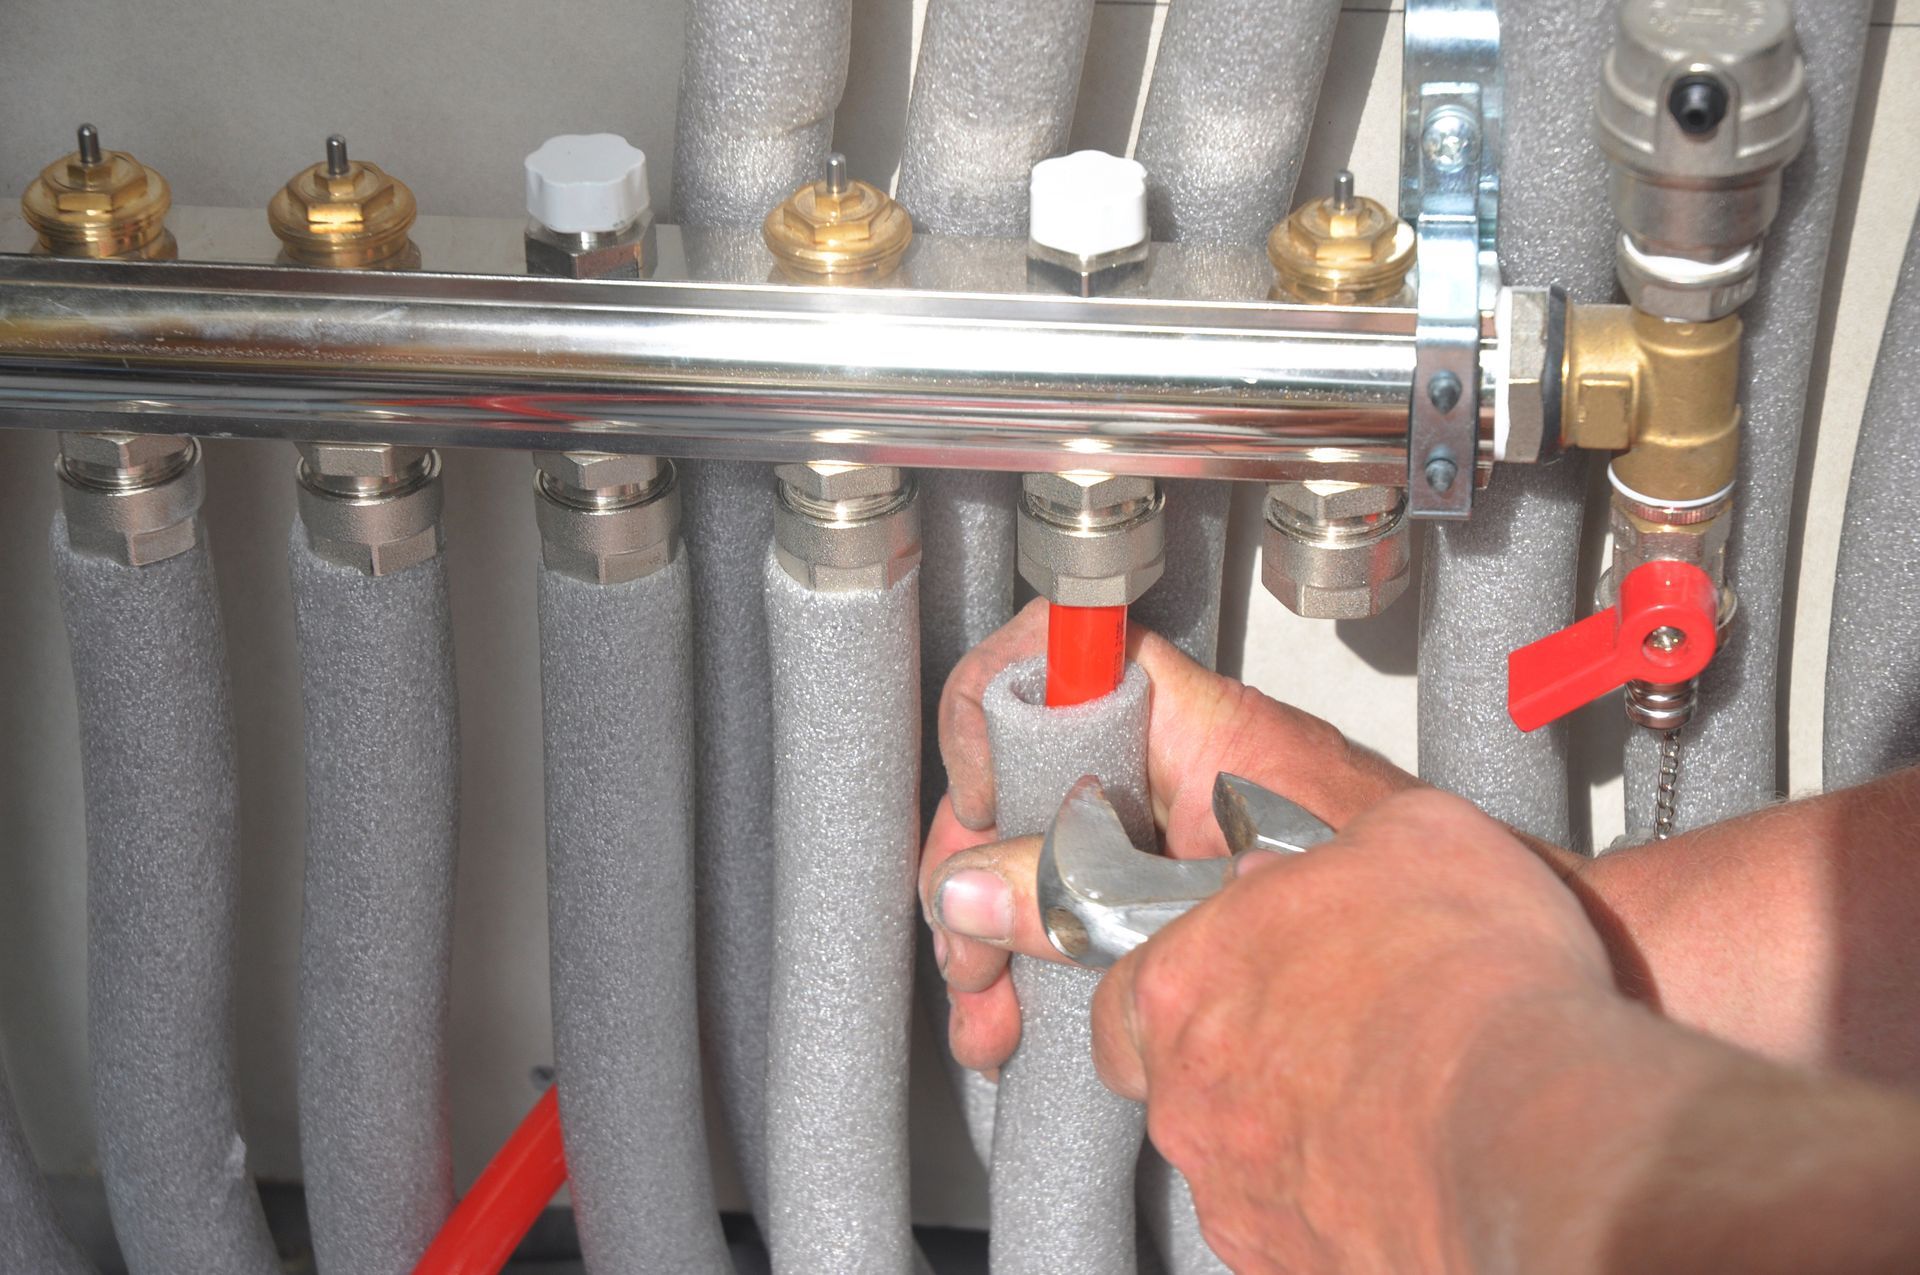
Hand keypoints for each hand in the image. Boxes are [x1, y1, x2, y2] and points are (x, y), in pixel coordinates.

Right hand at [920, 598, 1414, 1071]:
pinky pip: (1086, 891)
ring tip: (991, 1013)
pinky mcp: (1183, 873)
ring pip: (1048, 846)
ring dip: (1001, 932)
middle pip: (1027, 774)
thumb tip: (964, 888)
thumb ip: (1065, 892)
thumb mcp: (1186, 905)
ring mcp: (1174, 815)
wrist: (1454, 975)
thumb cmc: (1366, 905)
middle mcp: (1172, 755)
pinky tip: (1024, 1014)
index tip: (978, 795)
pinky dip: (1048, 953)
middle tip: (969, 953)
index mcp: (1185, 721)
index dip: (994, 707)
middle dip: (974, 869)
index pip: (1058, 648)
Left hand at [942, 783, 1627, 1270]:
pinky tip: (1407, 1163)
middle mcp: (1190, 1099)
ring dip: (1300, 1130)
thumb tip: (1335, 864)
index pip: (1128, 993)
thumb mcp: (1410, 835)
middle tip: (1336, 1030)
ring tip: (1392, 1099)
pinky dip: (1345, 1197)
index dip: (1189, 981)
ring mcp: (1240, 1193)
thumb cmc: (1470, 979)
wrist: (1537, 1122)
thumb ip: (1334, 850)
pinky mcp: (1299, 1261)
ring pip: (1245, 1158)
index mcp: (1184, 984)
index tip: (1244, 973)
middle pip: (1186, 1078)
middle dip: (1251, 1054)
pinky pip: (1304, 1222)